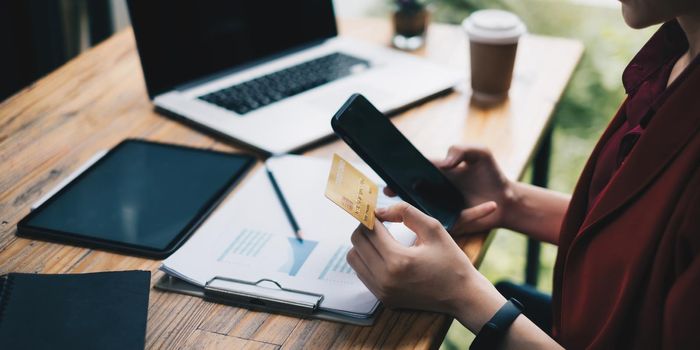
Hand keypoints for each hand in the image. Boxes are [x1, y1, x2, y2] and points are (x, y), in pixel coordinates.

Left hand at [346, 202, 503, 317]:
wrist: (462, 296)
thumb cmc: (451, 261)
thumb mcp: (434, 229)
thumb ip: (406, 212)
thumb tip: (380, 210)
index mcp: (399, 260)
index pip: (370, 230)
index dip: (371, 215)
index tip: (377, 210)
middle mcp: (385, 278)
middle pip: (357, 242)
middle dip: (366, 228)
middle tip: (379, 223)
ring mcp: (382, 291)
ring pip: (354, 258)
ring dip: (363, 244)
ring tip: (381, 239)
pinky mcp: (383, 299)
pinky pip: (362, 273)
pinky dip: (367, 260)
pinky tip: (384, 255)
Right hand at [383, 145, 514, 235]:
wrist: (510, 199)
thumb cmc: (492, 174)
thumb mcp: (481, 154)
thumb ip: (461, 149)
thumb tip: (445, 163)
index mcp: (438, 173)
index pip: (414, 172)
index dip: (399, 176)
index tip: (389, 179)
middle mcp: (436, 192)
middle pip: (412, 193)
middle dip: (399, 194)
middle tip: (389, 195)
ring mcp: (443, 209)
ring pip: (423, 212)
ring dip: (414, 212)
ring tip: (409, 210)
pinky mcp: (453, 223)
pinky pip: (448, 223)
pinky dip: (452, 220)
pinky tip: (469, 211)